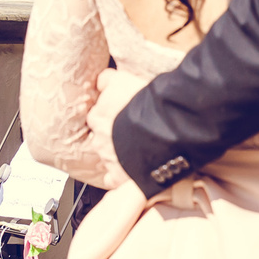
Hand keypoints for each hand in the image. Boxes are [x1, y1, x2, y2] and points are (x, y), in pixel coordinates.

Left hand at [84, 68, 146, 183]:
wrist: (160, 126)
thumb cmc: (144, 101)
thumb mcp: (124, 78)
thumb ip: (108, 79)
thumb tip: (101, 80)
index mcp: (98, 115)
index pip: (98, 115)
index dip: (113, 114)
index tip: (122, 114)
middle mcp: (99, 137)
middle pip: (102, 137)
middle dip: (113, 135)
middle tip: (132, 131)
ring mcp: (109, 158)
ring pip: (108, 157)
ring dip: (118, 154)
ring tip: (136, 150)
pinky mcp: (119, 175)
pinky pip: (114, 179)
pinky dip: (119, 177)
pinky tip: (129, 173)